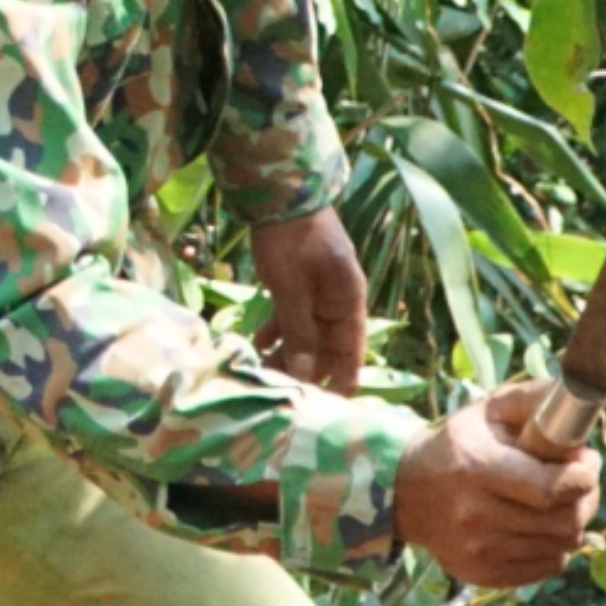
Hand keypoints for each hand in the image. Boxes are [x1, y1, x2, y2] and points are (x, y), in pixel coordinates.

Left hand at [248, 206, 368, 389]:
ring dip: (287, 357)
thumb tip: (303, 375)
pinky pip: (291, 320)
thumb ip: (299, 332)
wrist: (279, 193)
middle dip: (306, 374)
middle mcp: (337, 303)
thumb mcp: (292, 289)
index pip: (351, 355)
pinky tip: (255, 347)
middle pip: (326, 350)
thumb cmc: (291, 240)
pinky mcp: (297, 287)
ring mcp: (317, 295)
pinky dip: (276, 334)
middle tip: (280, 399)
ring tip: (262, 378)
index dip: (340, 383)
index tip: (324, 412)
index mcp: (348, 303)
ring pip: (305, 337)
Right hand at [390, 379, 599, 590]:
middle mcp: (476, 515)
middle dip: (586, 498)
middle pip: (565, 521)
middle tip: (579, 482)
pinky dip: (556, 546)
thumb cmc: (460, 445)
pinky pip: (550, 567)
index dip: (584, 476)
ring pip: (564, 546)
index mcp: (478, 468)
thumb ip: (535, 400)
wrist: (408, 494)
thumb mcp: (490, 410)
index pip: (551, 488)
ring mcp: (480, 551)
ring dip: (572, 521)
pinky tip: (540, 527)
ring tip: (557, 502)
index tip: (586, 461)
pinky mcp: (484, 575)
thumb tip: (579, 404)